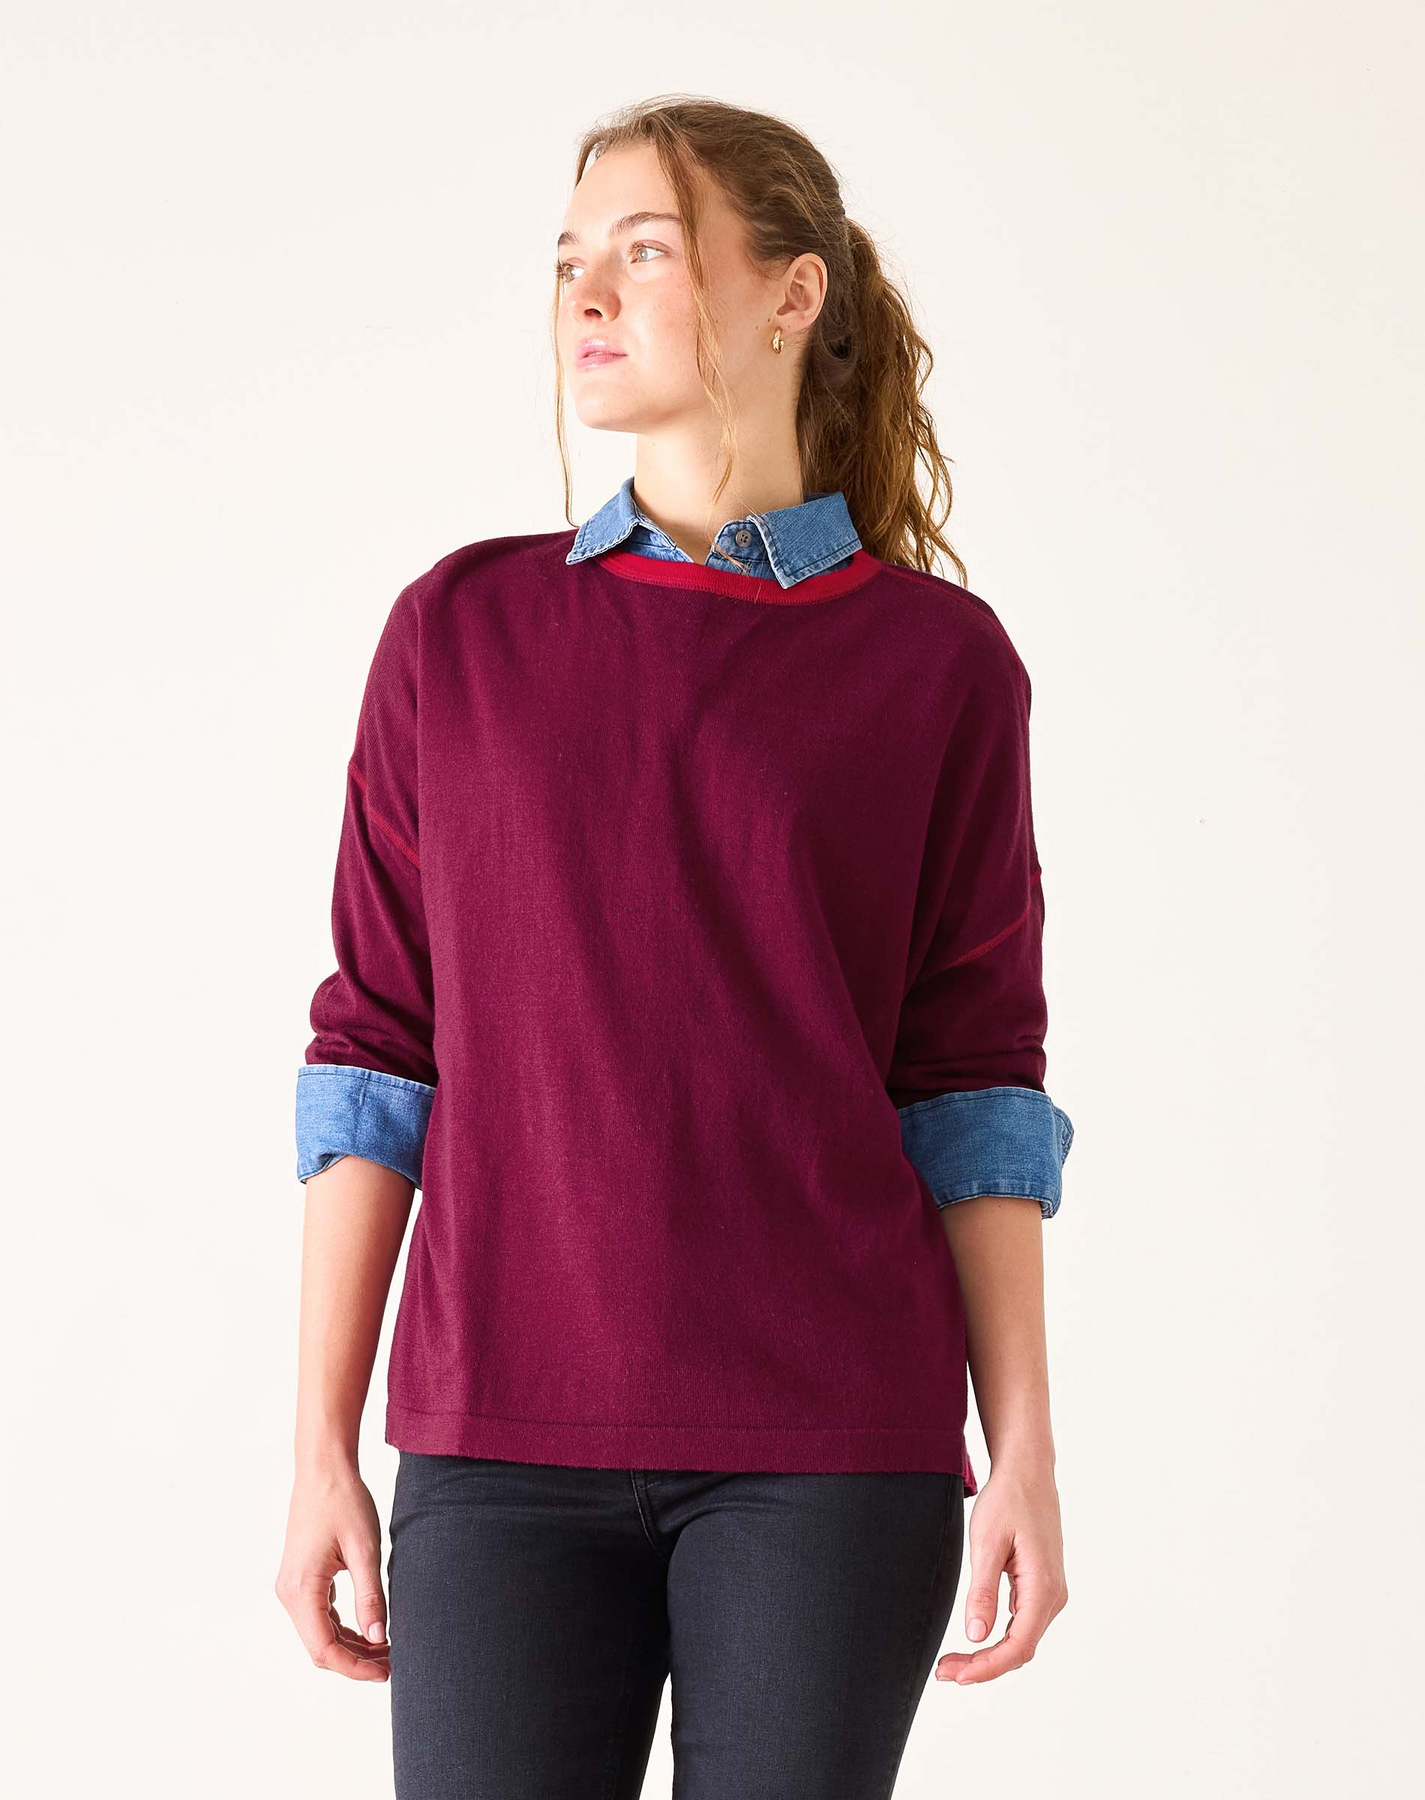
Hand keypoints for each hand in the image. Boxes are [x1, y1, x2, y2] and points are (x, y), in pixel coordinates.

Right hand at [275, 1458, 390, 1680]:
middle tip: (393, 1662)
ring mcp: (293, 1586)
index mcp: (302, 1589)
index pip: (325, 1649)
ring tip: (387, 1647)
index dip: (356, 1667)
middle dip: (356, 1660)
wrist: (323, 1468)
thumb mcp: (365, 1549)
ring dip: (351, 1645)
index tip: (387, 1672)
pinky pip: (320, 1615)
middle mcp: (290, 1593)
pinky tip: (370, 1626)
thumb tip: (379, 1638)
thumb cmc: (344, 1501)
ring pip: (320, 1633)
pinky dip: (343, 1627)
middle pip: (320, 1647)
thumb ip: (370, 1595)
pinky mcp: (301, 1578)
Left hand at [935, 1458, 1066, 1684]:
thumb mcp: (987, 1542)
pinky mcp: (1041, 1586)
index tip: (955, 1674)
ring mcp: (1050, 1592)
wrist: (1027, 1471)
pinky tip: (973, 1636)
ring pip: (1020, 1639)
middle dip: (982, 1666)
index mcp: (1043, 1588)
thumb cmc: (1007, 1500)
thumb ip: (982, 1591)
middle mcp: (1053, 1596)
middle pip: (1019, 1648)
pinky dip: (997, 1637)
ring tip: (952, 1661)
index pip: (1017, 1646)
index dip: (986, 1667)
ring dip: (989, 1654)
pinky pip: (1021, 1623)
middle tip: (943, 1671)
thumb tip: (975, 1635)